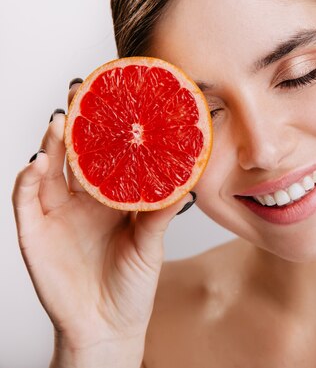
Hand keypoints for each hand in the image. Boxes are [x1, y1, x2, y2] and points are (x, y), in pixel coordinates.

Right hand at [12, 80, 194, 365]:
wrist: (108, 325)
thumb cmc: (132, 282)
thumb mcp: (151, 242)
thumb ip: (161, 211)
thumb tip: (187, 178)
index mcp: (112, 195)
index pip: (108, 152)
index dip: (109, 126)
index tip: (117, 95)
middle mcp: (83, 198)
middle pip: (75, 152)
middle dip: (76, 122)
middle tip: (81, 92)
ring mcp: (57, 213)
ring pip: (48, 168)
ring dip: (51, 145)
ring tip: (60, 124)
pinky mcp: (35, 232)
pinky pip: (25, 200)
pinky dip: (26, 181)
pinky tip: (35, 165)